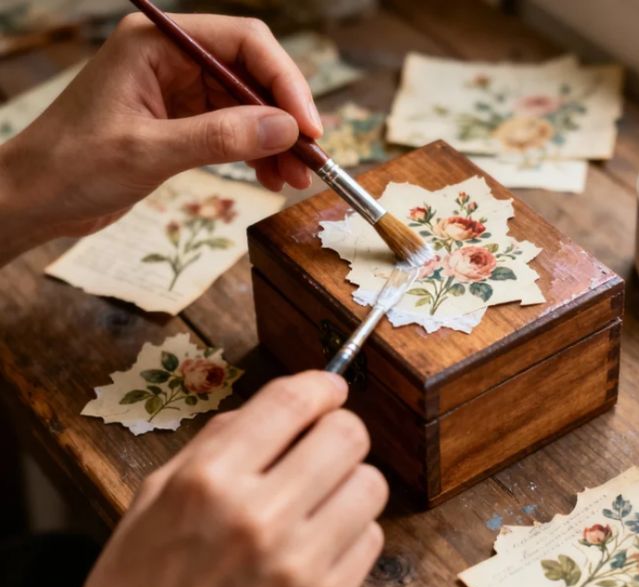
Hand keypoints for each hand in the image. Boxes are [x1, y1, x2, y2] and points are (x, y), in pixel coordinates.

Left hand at [0, 12, 320, 261]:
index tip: (308, 126)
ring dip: (277, 140)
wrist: (34, 200)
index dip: (285, 81)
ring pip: (249, 105)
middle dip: (285, 116)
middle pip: (252, 73)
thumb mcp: (150, 150)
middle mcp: (172, 58)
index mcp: (157, 43)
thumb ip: (221, 136)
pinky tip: (272, 177)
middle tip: (311, 158)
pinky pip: (234, 129)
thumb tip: (286, 129)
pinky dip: (257, 152)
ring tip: (296, 177)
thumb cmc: (72, 166)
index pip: (243, 43)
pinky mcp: (182, 121)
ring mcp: (178, 89)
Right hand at [83, 371, 387, 586]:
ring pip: (370, 485)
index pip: (290, 403)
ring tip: (318, 500)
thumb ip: (215, 444)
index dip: (320, 385)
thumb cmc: (142, 582)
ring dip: (348, 484)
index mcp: (207, 482)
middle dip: (338, 431)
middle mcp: (257, 518)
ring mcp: (296, 564)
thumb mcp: (154, 500)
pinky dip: (351, 534)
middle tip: (323, 443)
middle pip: (347, 436)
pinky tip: (318, 544)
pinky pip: (371, 539)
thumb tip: (277, 407)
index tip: (329, 387)